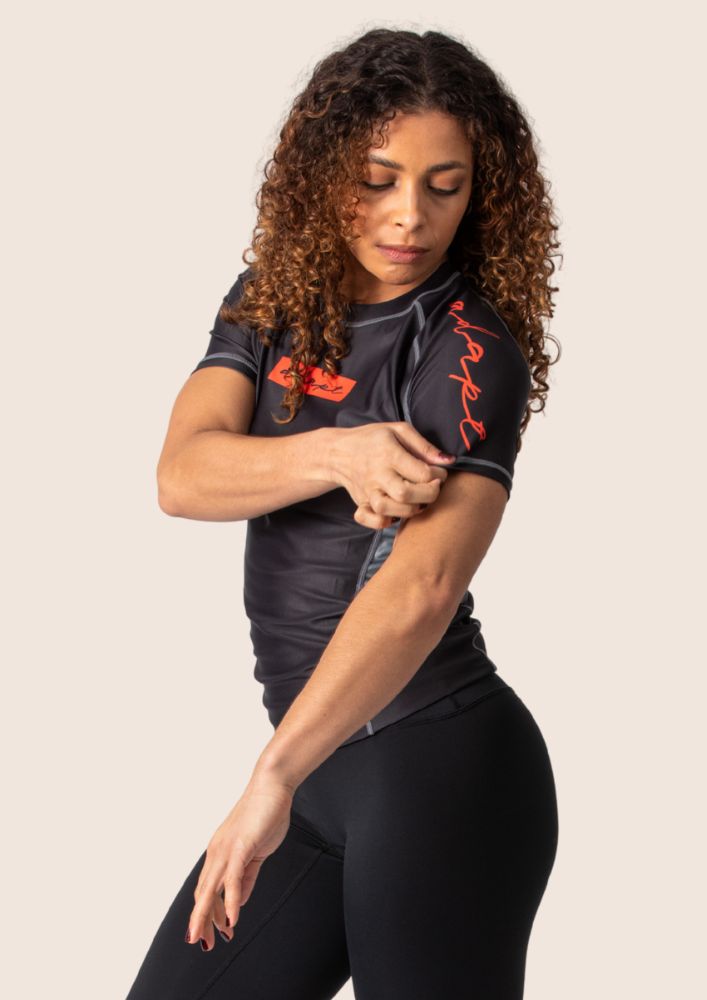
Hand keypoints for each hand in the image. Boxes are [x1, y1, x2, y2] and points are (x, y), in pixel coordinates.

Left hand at [185, 771, 293, 950]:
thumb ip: (246, 877)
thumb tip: (237, 901)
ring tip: (207, 939)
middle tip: (202, 944)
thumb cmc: (265, 815)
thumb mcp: (255, 851)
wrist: (272, 786)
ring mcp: (226, 849)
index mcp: (219, 852)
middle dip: (201, 921)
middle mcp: (217, 852)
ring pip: (210, 889)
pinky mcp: (240, 847)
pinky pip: (232, 879)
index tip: (209, 933)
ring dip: (207, 917)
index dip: (206, 913)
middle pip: (203, 893)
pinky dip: (229, 901)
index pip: (207, 889)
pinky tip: (231, 919)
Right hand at [329, 422, 456, 529]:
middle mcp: (376, 475)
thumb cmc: (373, 439)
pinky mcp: (361, 503)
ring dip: (409, 510)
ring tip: (418, 501)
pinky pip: (371, 520)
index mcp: (388, 454)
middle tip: (433, 488)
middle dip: (428, 495)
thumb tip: (448, 461)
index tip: (439, 472)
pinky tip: (395, 514)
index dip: (438, 475)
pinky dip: (384, 522)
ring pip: (388, 510)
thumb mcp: (399, 430)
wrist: (339, 452)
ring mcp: (367, 491)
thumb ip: (424, 445)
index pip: (421, 472)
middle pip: (405, 494)